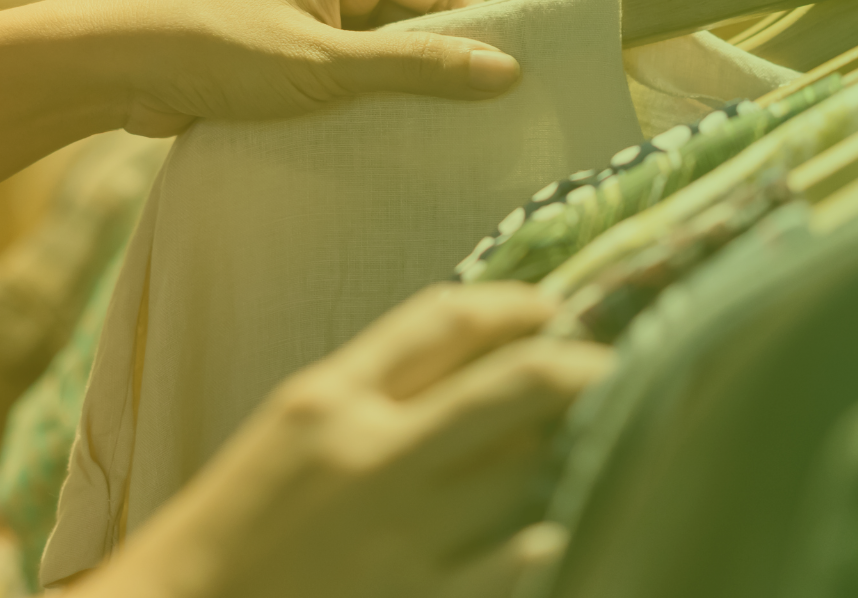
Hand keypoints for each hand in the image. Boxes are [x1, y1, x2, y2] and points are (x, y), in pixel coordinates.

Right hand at [80, 283, 612, 597]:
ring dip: (570, 446)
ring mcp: (405, 531)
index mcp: (329, 398)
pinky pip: (520, 554)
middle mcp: (373, 454)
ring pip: (529, 466)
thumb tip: (476, 356)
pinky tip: (556, 522)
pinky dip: (547, 531)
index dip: (512, 304)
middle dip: (580, 366)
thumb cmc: (241, 519)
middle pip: (513, 384)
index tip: (549, 308)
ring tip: (594, 435)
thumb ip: (374, 386)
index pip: (443, 320)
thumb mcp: (292, 427)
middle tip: (615, 363)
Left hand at [91, 0, 521, 136]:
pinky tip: (377, 147)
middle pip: (416, 22)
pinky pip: (345, 76)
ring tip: (428, 143)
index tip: (507, 90)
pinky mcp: (285, 51)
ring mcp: (307, 12)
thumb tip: (507, 72)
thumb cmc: (215, 50)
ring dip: (394, 95)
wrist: (114, 69)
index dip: (477, 35)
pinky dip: (360, 106)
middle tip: (474, 128)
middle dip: (436, 71)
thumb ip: (416, 69)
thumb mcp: (324, 65)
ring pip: (380, 56)